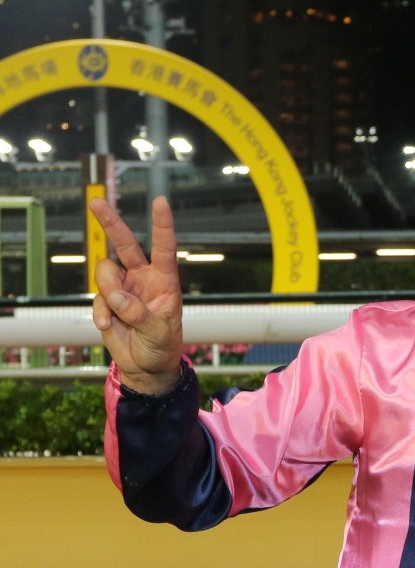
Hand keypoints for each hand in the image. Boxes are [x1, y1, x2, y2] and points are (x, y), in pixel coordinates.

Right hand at [90, 195, 183, 393]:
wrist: (147, 366)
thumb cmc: (163, 346)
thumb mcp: (159, 332)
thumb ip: (139, 314)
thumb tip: (117, 297)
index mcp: (165, 281)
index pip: (164, 248)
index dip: (162, 225)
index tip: (160, 202)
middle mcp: (143, 279)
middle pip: (125, 245)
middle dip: (110, 223)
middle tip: (96, 202)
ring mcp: (123, 289)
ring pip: (105, 274)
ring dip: (107, 293)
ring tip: (118, 316)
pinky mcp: (107, 302)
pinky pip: (96, 298)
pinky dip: (99, 313)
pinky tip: (107, 326)